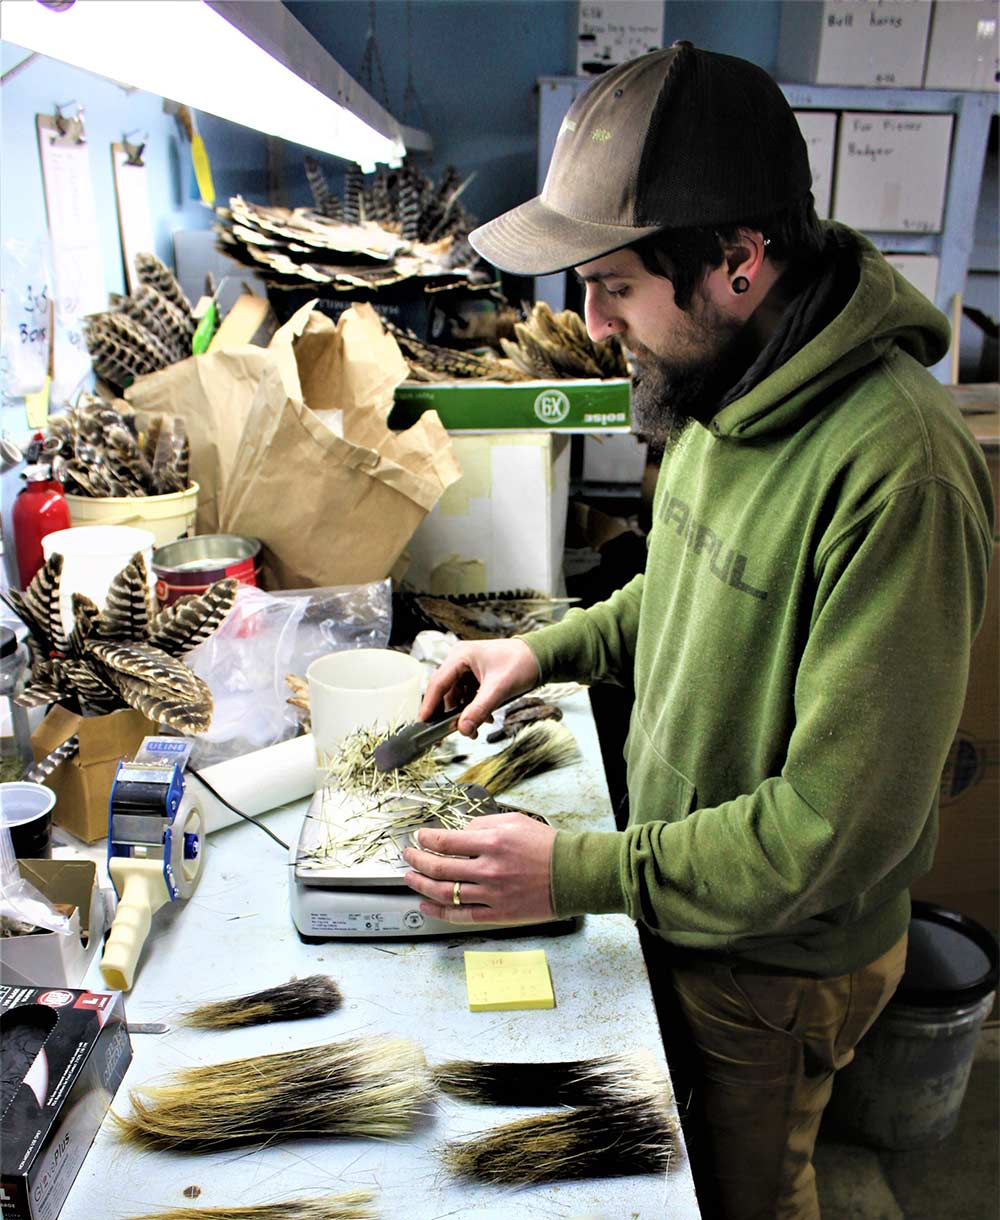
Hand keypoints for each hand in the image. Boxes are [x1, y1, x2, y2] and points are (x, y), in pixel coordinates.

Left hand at [402, 811, 555, 923]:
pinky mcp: (497, 914)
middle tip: (408, 856)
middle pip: (438, 867)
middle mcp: (488, 869)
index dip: (425, 840)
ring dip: (421, 885)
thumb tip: (458, 834)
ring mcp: (491, 895)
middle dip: (417, 860)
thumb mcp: (515, 821)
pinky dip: (438, 912)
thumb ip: (483, 825)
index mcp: (492, 843)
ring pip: (443, 893)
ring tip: (410, 878)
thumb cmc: (547, 846)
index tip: (419, 838)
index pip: (445, 842)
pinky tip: (425, 906)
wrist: (572, 874)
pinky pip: (460, 915)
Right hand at [420, 639, 539, 736]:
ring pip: (458, 696)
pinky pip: (468, 695)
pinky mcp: (476, 675)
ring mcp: (468, 668)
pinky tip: (485, 719)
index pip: (437, 683)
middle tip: (451, 733)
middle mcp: (460, 660)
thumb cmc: (521, 664)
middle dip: (451, 713)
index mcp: (460, 656)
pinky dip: (474, 708)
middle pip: (446, 691)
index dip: (429, 704)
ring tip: (475, 729)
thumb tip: (463, 729)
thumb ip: (479, 709)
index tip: (423, 723)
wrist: (541, 657)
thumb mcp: (499, 689)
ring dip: (465, 713)